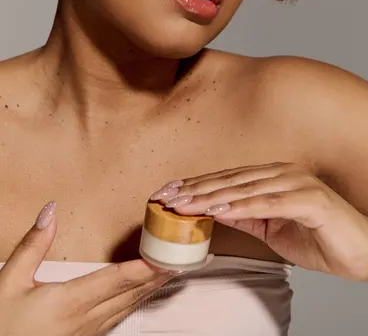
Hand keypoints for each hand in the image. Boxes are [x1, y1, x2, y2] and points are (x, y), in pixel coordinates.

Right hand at [0, 202, 175, 335]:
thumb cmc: (3, 325)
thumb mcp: (10, 282)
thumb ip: (32, 245)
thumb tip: (50, 212)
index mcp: (69, 302)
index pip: (118, 279)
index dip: (146, 266)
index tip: (166, 254)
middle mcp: (85, 320)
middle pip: (131, 293)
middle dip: (158, 275)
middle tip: (181, 257)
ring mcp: (87, 333)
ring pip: (128, 307)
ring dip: (151, 288)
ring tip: (170, 271)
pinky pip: (118, 316)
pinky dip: (135, 300)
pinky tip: (141, 293)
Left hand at [151, 163, 367, 282]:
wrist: (363, 252)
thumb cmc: (321, 238)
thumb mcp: (273, 229)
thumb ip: (247, 216)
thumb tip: (215, 211)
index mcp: (273, 177)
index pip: (227, 179)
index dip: (196, 186)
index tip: (168, 194)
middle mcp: (283, 174)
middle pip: (230, 180)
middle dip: (195, 189)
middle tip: (166, 197)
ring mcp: (298, 183)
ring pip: (246, 189)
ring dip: (212, 196)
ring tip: (184, 204)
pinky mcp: (311, 200)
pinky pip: (270, 203)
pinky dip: (243, 206)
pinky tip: (220, 210)